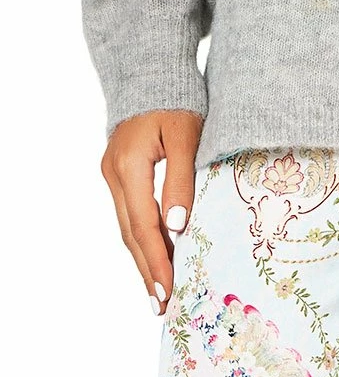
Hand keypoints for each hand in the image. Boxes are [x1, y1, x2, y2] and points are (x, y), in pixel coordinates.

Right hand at [100, 109, 203, 314]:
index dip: (157, 261)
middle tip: (162, 305)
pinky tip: (155, 253)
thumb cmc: (176, 99)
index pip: (143, 226)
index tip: (169, 290)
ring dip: (144, 258)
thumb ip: (182, 180)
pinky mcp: (120, 172)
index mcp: (130, 167)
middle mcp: (115, 175)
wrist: (153, 71)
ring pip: (128, 226)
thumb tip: (178, 227)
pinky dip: (143, 237)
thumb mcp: (187, 135)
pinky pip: (130, 213)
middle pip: (131, 234)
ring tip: (159, 291)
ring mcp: (113, 174)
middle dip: (147, 271)